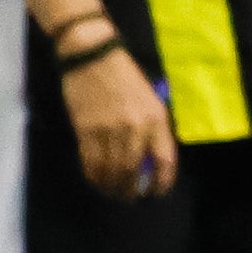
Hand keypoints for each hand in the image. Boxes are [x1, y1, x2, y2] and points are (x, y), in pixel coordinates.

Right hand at [61, 42, 178, 198]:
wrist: (93, 56)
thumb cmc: (124, 77)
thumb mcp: (149, 100)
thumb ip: (152, 129)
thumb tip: (149, 161)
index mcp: (157, 119)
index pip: (165, 160)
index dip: (162, 182)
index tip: (156, 192)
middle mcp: (136, 128)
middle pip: (134, 172)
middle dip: (131, 189)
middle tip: (128, 196)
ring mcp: (110, 131)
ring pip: (111, 171)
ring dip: (111, 186)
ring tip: (111, 191)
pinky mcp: (87, 131)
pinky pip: (90, 162)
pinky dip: (93, 175)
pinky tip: (96, 179)